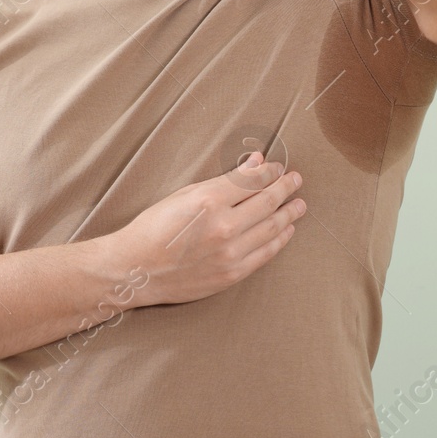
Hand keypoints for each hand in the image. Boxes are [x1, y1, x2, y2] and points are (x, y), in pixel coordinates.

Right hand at [107, 151, 305, 307]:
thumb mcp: (183, 195)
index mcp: (208, 200)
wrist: (137, 269)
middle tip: (296, 179)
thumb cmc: (153, 228)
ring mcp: (230, 253)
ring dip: (289, 213)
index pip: (251, 180)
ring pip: (271, 227)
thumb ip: (222, 181)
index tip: (276, 166)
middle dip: (285, 187)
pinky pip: (265, 253)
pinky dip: (279, 239)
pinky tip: (286, 229)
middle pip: (267, 202)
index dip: (268, 171)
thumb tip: (253, 163)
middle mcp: (223, 226)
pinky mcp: (232, 274)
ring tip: (299, 203)